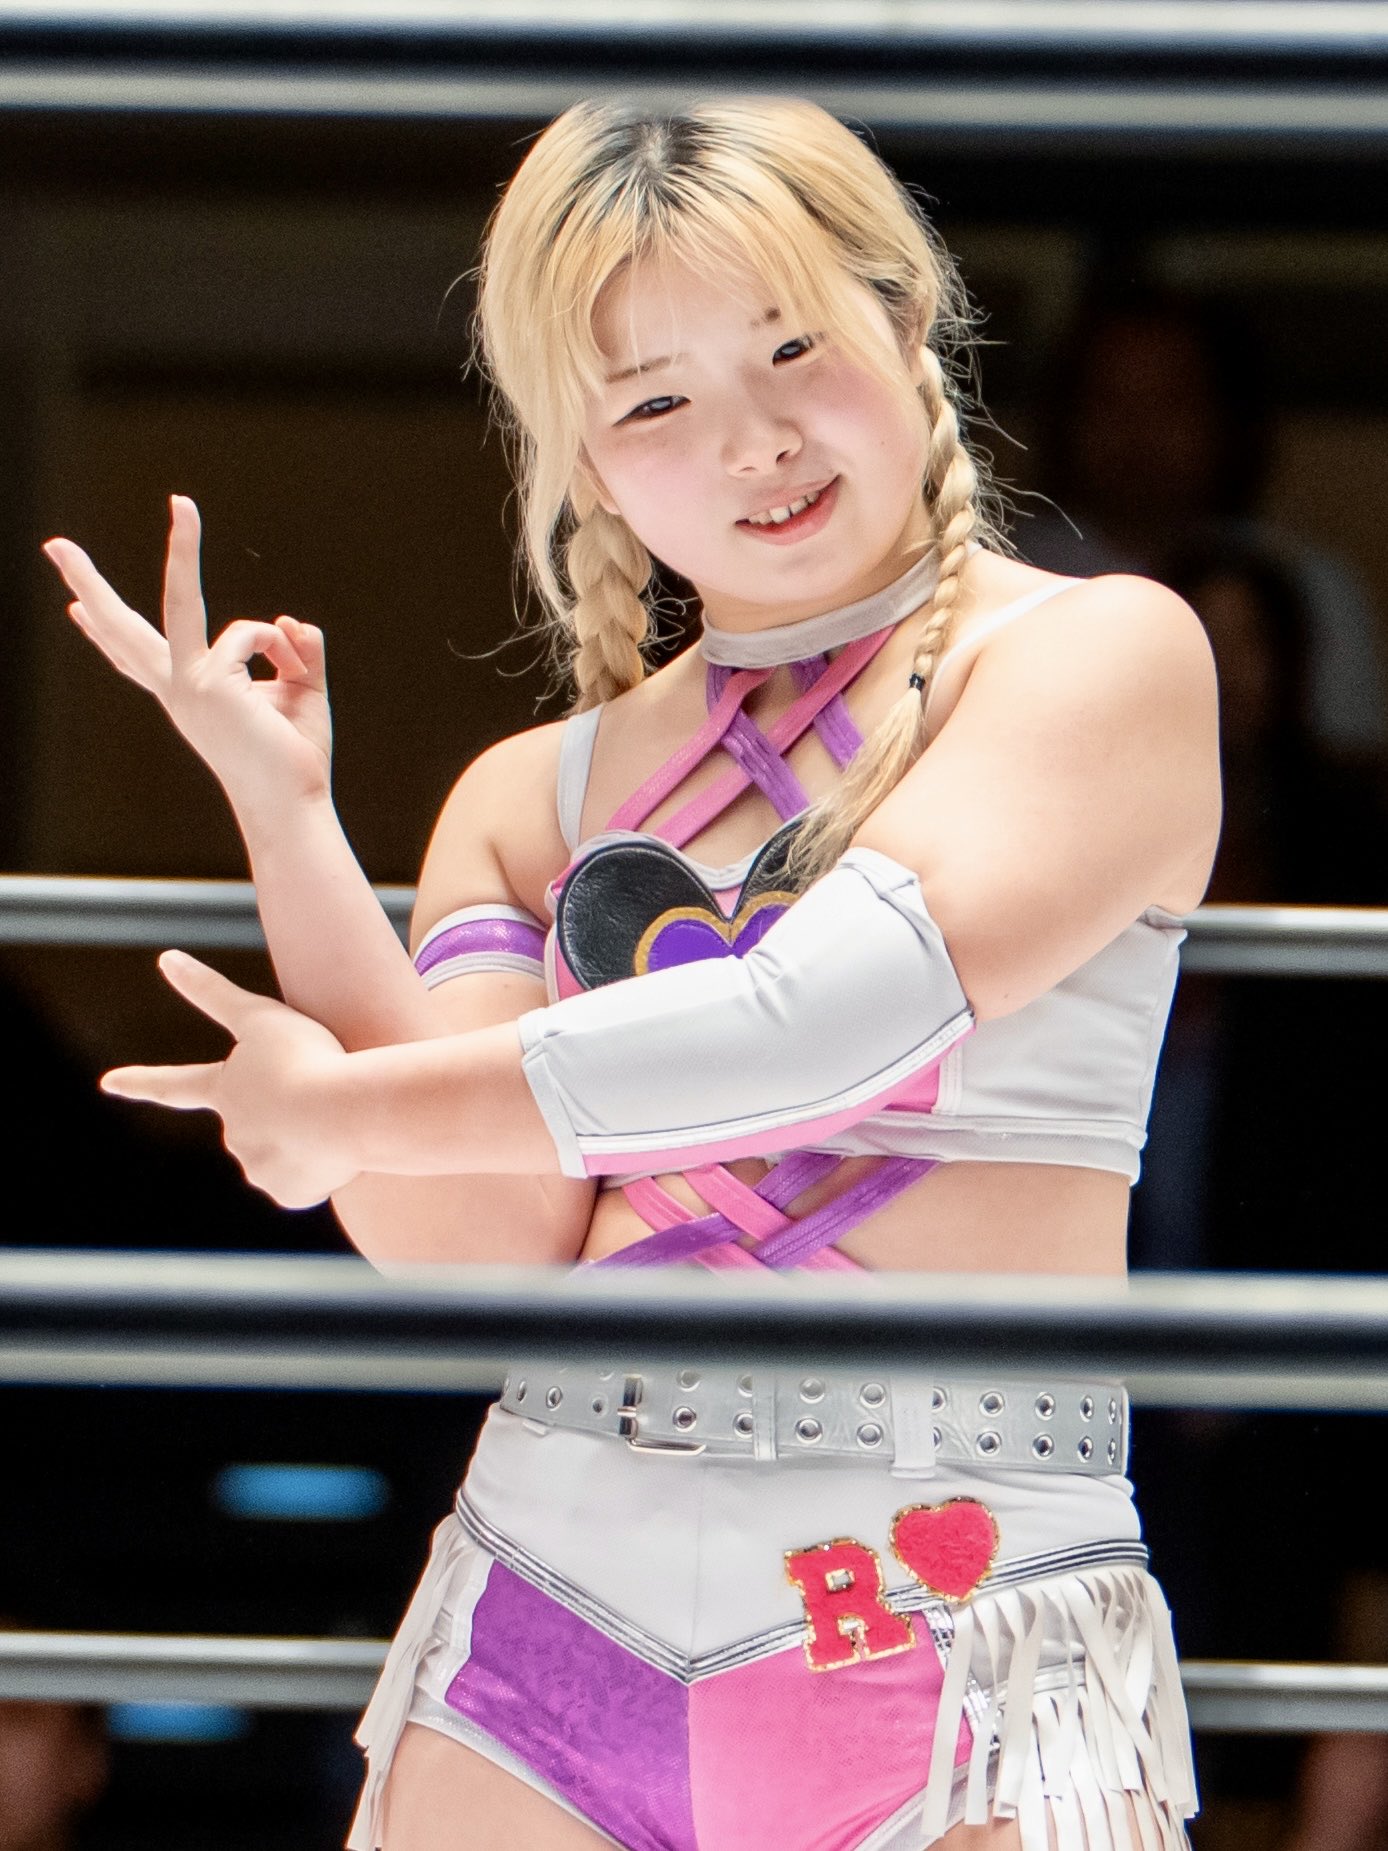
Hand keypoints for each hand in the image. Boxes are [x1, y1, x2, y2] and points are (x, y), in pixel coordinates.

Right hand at [43, 497, 332, 816]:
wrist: (294, 803)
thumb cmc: (296, 758)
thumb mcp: (303, 693)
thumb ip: (298, 653)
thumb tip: (291, 620)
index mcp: (189, 696)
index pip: (138, 659)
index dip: (105, 634)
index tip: (74, 610)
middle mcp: (177, 690)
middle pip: (123, 629)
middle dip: (88, 583)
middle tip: (54, 546)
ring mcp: (185, 684)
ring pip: (177, 598)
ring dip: (183, 543)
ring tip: (182, 503)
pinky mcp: (206, 680)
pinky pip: (252, 632)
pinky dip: (277, 647)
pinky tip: (284, 673)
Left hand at [103, 951, 360, 1207]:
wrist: (341, 1114)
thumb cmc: (307, 1057)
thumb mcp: (261, 1016)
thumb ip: (210, 991)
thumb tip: (165, 956)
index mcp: (223, 1089)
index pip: (173, 1084)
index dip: (141, 1081)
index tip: (108, 1083)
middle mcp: (231, 1130)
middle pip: (258, 1121)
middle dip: (286, 1113)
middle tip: (318, 1095)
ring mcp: (255, 1164)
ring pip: (287, 1151)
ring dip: (308, 1139)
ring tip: (332, 1118)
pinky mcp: (285, 1192)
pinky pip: (305, 1180)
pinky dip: (323, 1165)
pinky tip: (336, 1147)